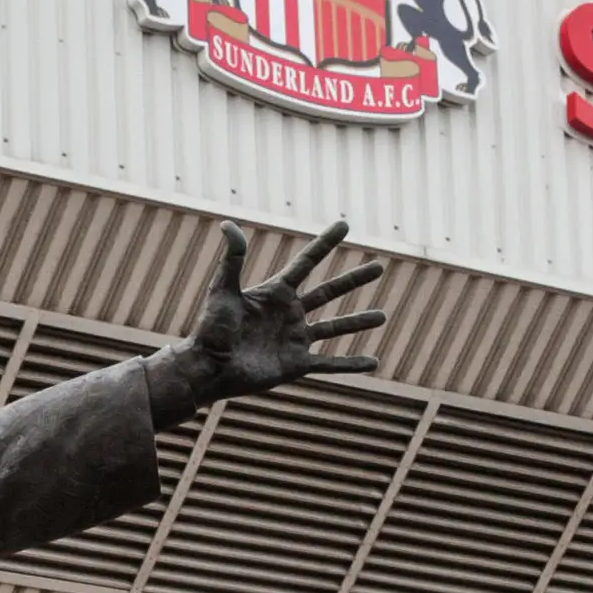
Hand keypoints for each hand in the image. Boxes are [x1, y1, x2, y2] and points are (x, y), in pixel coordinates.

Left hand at [145, 221, 389, 425]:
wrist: (208, 367)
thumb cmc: (211, 328)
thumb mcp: (223, 289)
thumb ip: (232, 258)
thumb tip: (228, 224)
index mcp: (276, 293)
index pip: (307, 262)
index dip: (325, 244)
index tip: (344, 226)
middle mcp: (289, 314)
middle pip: (329, 292)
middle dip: (354, 280)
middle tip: (379, 267)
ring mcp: (295, 339)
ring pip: (335, 327)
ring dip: (359, 321)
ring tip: (383, 315)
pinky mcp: (296, 365)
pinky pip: (330, 364)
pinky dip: (351, 364)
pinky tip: (373, 362)